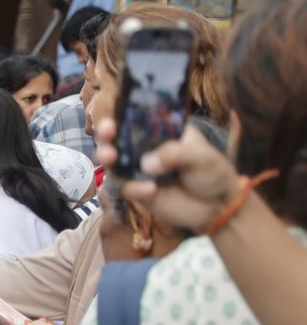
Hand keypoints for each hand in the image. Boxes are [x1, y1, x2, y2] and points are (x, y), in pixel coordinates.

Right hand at [97, 119, 239, 231]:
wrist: (218, 207)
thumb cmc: (212, 173)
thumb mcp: (201, 156)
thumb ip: (174, 154)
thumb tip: (145, 164)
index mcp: (161, 133)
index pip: (137, 120)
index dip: (121, 118)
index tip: (113, 121)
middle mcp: (146, 149)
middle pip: (117, 139)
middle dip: (106, 137)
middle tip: (107, 136)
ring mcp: (139, 170)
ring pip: (114, 163)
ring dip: (107, 159)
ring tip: (111, 158)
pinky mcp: (138, 191)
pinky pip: (126, 188)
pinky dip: (134, 188)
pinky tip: (151, 190)